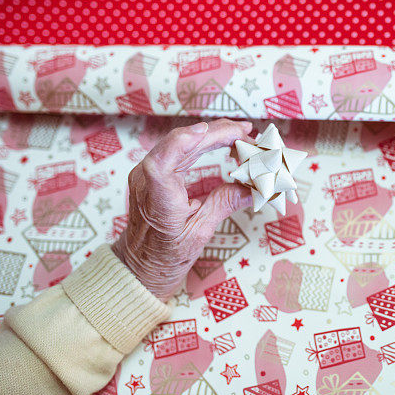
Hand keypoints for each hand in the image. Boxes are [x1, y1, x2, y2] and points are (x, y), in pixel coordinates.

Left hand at [112, 119, 253, 299]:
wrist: (141, 262)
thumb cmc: (166, 255)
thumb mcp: (200, 233)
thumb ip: (225, 203)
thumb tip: (254, 186)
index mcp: (158, 199)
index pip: (163, 161)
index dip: (185, 140)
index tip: (209, 132)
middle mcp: (147, 180)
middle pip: (180, 144)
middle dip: (216, 134)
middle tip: (248, 133)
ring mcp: (148, 173)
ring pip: (181, 142)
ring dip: (213, 134)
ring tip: (242, 133)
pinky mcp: (155, 171)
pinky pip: (179, 148)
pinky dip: (204, 141)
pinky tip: (224, 139)